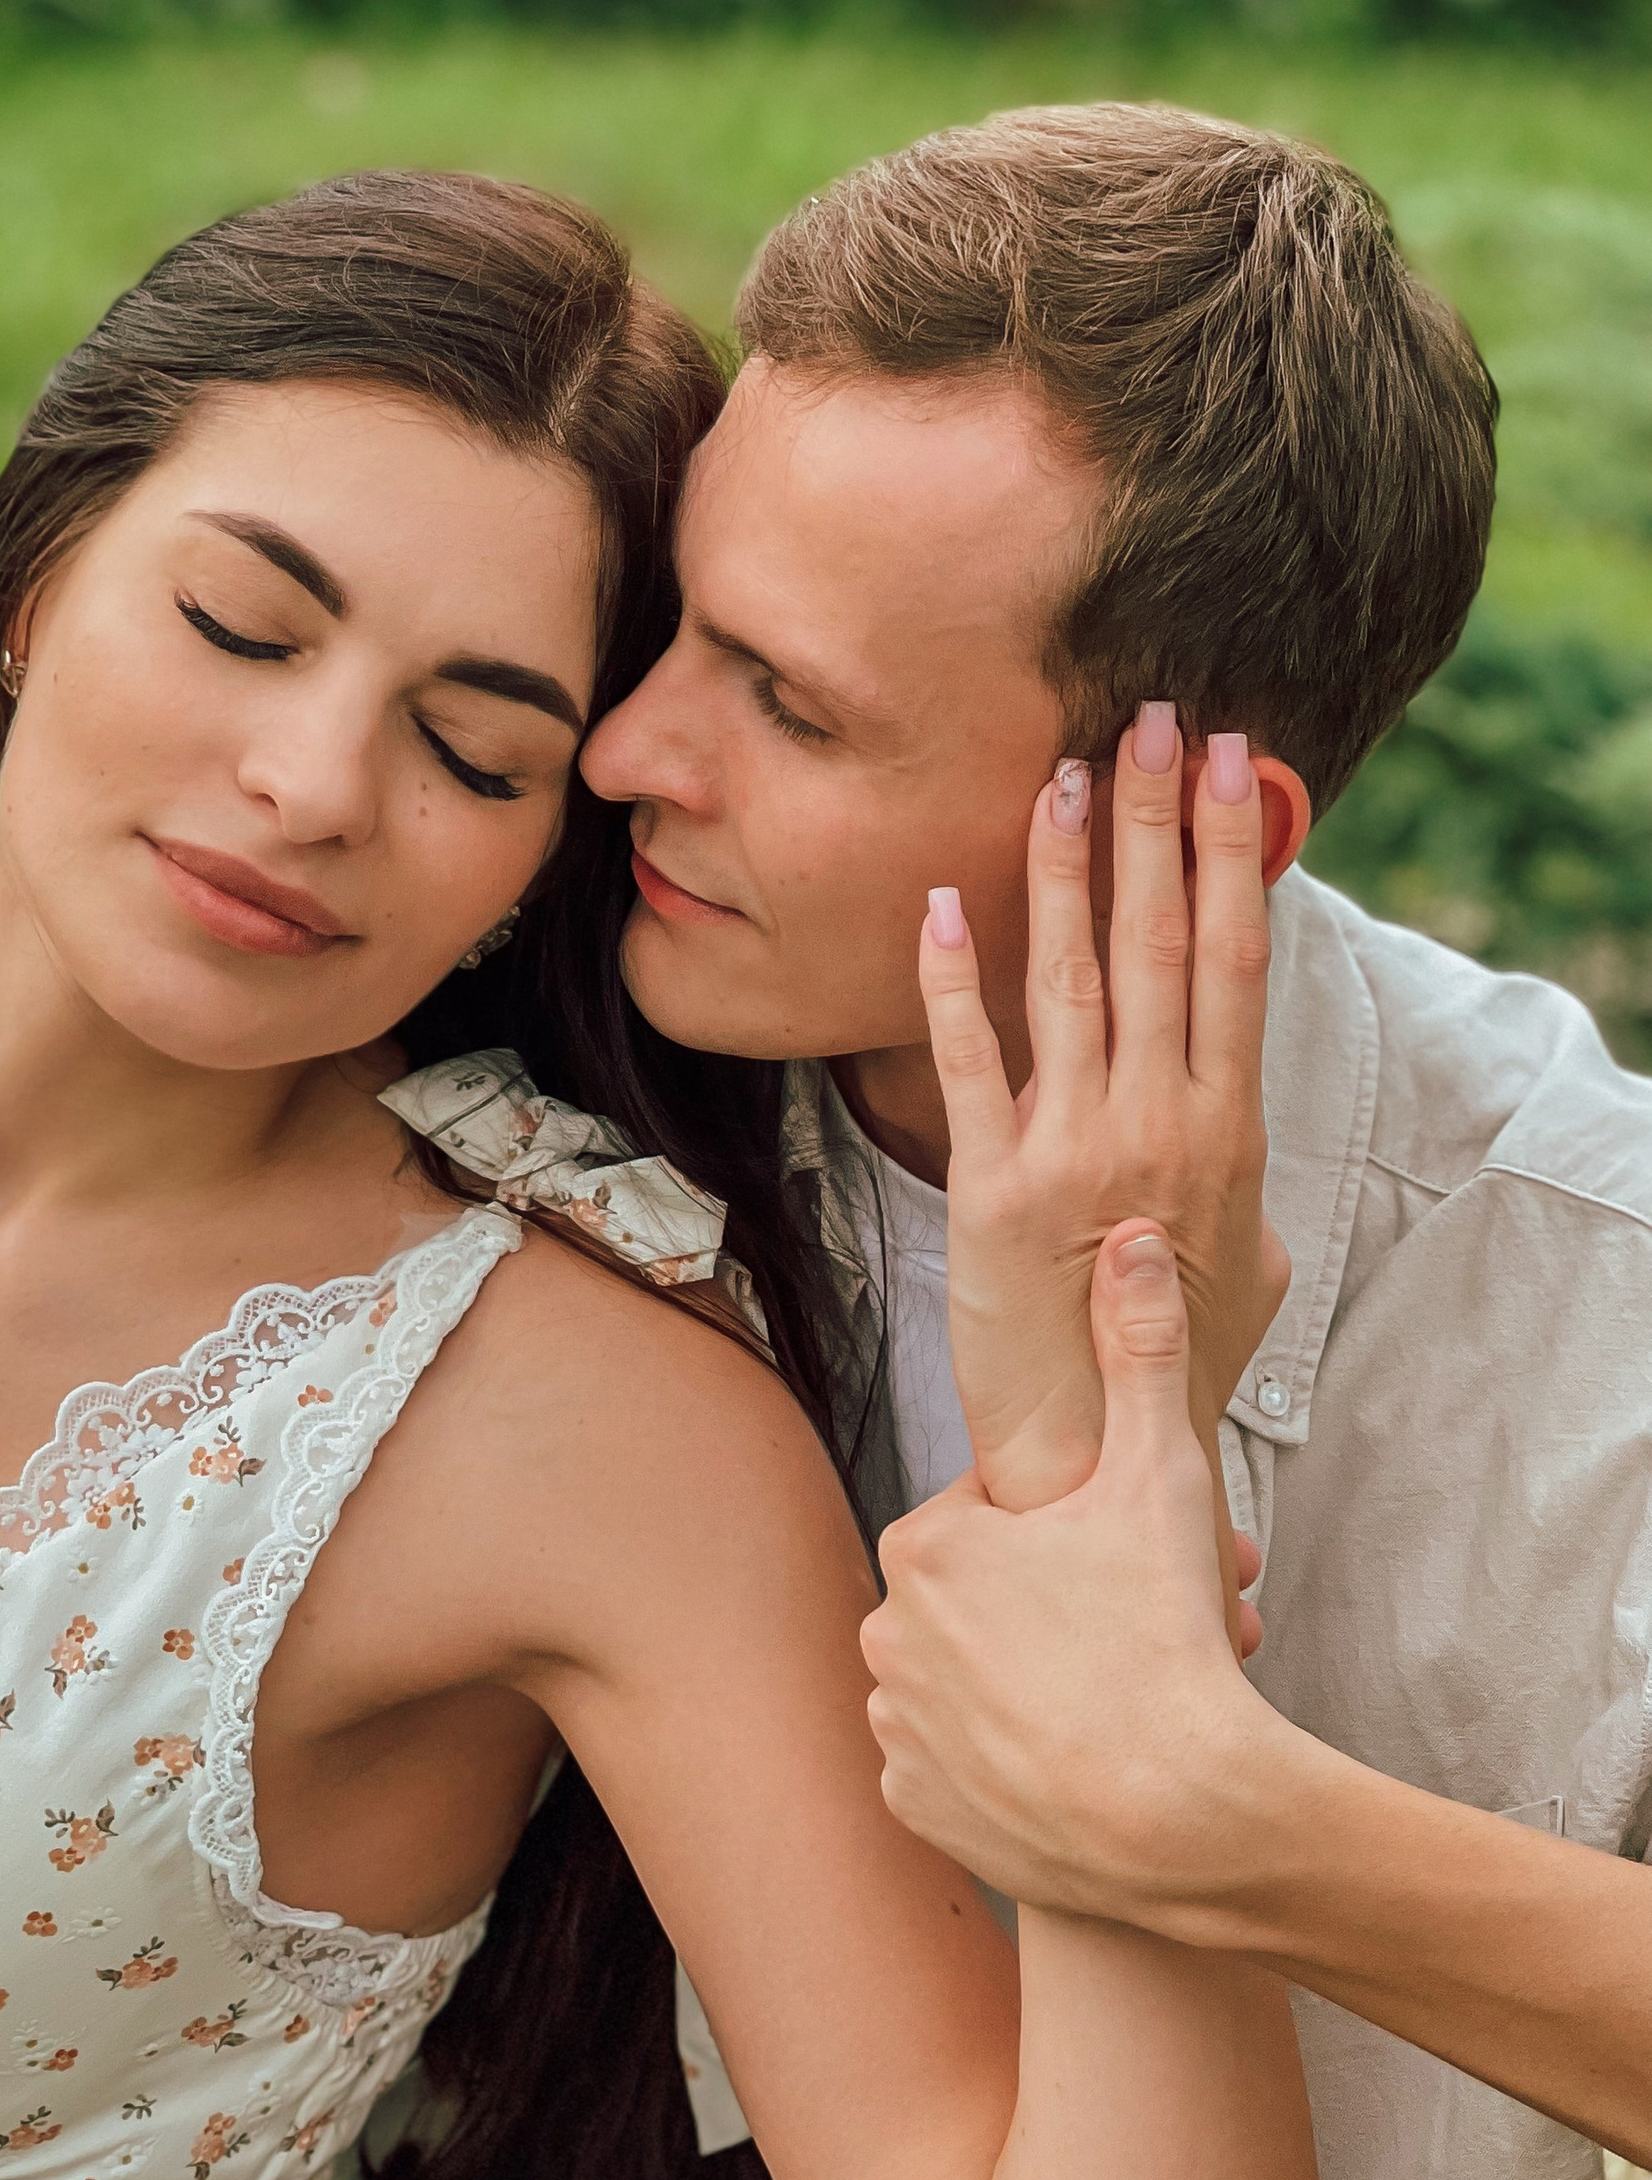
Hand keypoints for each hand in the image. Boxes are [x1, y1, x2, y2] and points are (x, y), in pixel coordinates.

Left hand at [862, 1224, 1292, 1917]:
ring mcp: (896, 1726)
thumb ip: (1140, 1353)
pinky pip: (954, 1769)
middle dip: (1051, 1613)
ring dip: (1023, 1685)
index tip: (1125, 1570)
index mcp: (926, 1547)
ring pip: (969, 1682)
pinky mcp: (916, 1806)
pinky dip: (1001, 1766)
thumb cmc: (1169, 1643)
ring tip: (1105, 1703)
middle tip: (1130, 1638)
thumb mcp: (1163, 1476)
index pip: (995, 1523)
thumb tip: (1132, 1241)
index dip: (1071, 1542)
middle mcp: (886, 1632)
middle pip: (982, 1604)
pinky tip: (1066, 1763)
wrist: (1186, 1817)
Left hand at [919, 705, 1287, 1513]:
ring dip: (1068, 874)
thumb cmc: (1170, 1364)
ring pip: (1073, 983)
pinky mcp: (990, 1191)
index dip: (1230, 855)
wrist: (1101, 1456)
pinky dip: (951, 985)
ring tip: (1066, 778)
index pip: (1233, 961)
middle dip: (1159, 826)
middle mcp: (1160, 1127)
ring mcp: (1076, 1154)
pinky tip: (939, 906)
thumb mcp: (1240, 1263)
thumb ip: (1237, 1182)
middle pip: (1161, 945)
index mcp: (1227, 1130)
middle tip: (1155, 722)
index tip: (1234, 764)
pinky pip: (967, 1067)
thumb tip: (1240, 1135)